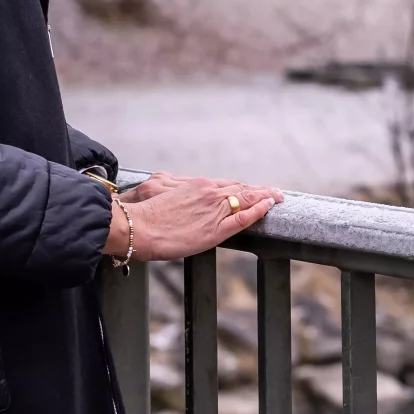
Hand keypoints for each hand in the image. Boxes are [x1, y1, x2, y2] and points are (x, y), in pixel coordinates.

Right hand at [112, 174, 281, 261]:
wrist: (135, 227)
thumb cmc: (142, 213)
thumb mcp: (160, 190)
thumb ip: (177, 191)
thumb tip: (179, 194)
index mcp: (195, 184)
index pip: (225, 184)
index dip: (242, 187)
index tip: (252, 188)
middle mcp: (208, 192)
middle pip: (240, 189)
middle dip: (259, 190)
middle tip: (274, 192)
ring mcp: (213, 209)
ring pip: (246, 199)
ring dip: (265, 197)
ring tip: (278, 197)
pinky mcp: (214, 229)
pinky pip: (243, 218)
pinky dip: (259, 210)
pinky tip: (270, 206)